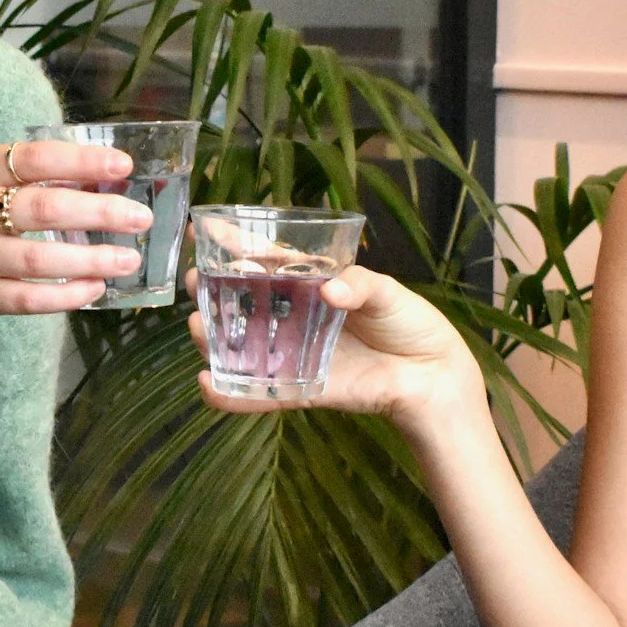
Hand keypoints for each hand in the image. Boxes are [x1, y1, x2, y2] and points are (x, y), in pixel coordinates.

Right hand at [0, 140, 152, 334]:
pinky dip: (66, 296)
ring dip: (92, 260)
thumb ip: (26, 182)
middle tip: (141, 217)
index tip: (124, 166)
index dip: (84, 161)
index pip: (36, 158)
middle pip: (46, 208)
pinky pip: (28, 299)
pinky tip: (95, 290)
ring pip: (40, 259)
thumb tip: (101, 181)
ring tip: (129, 260)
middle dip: (101, 213)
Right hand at [186, 263, 483, 426]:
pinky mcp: (300, 390)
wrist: (431, 375)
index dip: (232, 244)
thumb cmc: (410, 323)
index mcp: (311, 284)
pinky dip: (231, 395)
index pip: (265, 259)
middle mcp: (295, 316)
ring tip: (198, 326)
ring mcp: (294, 354)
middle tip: (195, 282)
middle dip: (211, 291)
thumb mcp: (387, 292)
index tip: (199, 231)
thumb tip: (331, 290)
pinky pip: (260, 394)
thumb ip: (360, 285)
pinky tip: (207, 385)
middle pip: (242, 302)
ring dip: (211, 338)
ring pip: (241, 346)